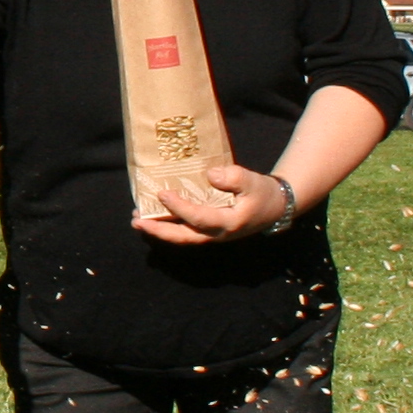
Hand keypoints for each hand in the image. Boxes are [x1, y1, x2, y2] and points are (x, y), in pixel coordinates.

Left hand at [132, 161, 287, 245]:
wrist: (276, 206)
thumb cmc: (262, 193)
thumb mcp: (253, 181)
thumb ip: (234, 177)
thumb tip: (210, 175)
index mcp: (228, 223)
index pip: (198, 218)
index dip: (179, 207)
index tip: (162, 194)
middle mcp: (217, 234)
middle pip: (183, 237)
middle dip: (158, 231)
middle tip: (136, 221)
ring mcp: (212, 234)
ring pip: (182, 237)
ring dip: (160, 230)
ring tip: (138, 219)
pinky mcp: (210, 230)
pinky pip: (186, 230)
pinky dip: (169, 226)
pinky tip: (155, 216)